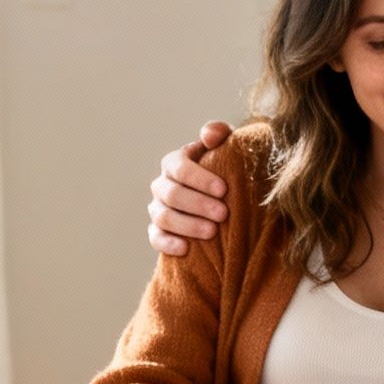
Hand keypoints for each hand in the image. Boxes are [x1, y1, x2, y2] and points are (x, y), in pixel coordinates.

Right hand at [147, 120, 234, 255]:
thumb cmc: (227, 170)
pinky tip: (186, 249)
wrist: (224, 199)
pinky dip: (168, 243)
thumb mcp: (228, 149)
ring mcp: (158, 209)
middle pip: (171, 194)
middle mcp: (162, 185)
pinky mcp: (158, 231)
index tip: (223, 189)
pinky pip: (155, 238)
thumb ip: (220, 134)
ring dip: (187, 225)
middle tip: (223, 213)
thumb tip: (209, 135)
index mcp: (175, 162)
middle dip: (197, 204)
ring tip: (212, 232)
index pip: (179, 167)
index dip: (199, 178)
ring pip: (163, 217)